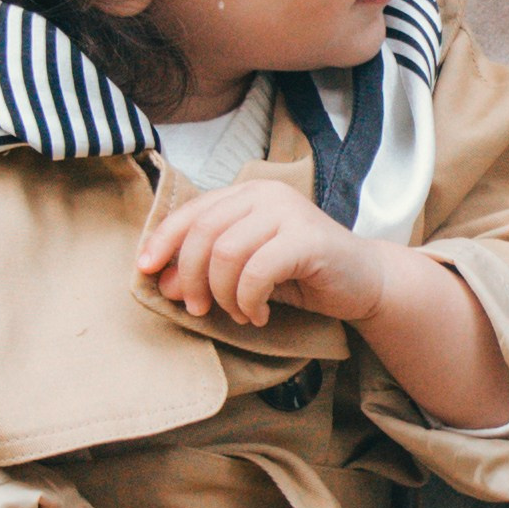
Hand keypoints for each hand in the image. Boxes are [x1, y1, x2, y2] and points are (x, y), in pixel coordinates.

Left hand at [140, 183, 387, 326]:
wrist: (364, 282)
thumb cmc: (302, 275)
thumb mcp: (245, 271)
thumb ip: (206, 270)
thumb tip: (162, 284)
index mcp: (246, 193)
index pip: (191, 211)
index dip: (162, 241)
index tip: (145, 272)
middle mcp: (265, 193)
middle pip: (204, 232)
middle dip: (191, 277)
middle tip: (198, 309)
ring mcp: (288, 212)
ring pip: (226, 253)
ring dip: (224, 294)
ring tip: (238, 314)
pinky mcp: (307, 238)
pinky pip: (257, 271)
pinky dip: (249, 300)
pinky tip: (260, 314)